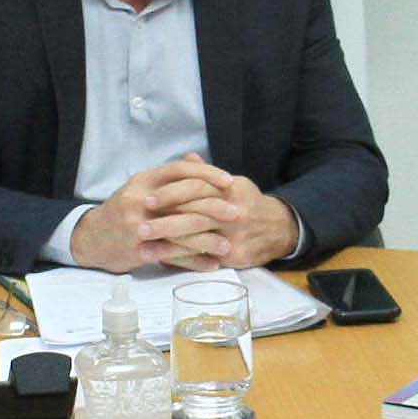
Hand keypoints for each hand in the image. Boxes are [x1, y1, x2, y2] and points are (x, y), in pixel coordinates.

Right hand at [70, 159, 248, 271]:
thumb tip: (196, 158)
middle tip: (238, 213)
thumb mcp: (141, 188)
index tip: (229, 181)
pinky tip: (212, 264)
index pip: (179, 170)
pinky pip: (173, 255)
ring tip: (229, 245)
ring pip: (181, 231)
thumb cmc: (123, 211)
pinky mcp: (138, 250)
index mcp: (144, 180)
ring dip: (208, 239)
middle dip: (214, 207)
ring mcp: (138, 226)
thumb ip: (169, 177)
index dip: (206, 173)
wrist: (91, 238)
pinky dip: (194, 261)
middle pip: (184, 200)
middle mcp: (140, 200)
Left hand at [141, 159, 298, 268]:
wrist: (279, 229)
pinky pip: (204, 259)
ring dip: (167, 246)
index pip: (197, 188)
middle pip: (194, 216)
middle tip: (138, 226)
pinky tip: (162, 260)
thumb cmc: (248, 203)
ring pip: (196, 241)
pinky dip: (181, 260)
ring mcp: (236, 236)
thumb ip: (207, 174)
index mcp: (231, 189)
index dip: (171, 193)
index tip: (147, 199)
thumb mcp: (233, 183)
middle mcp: (235, 212)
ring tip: (143, 248)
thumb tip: (187, 158)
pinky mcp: (236, 256)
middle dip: (164, 223)